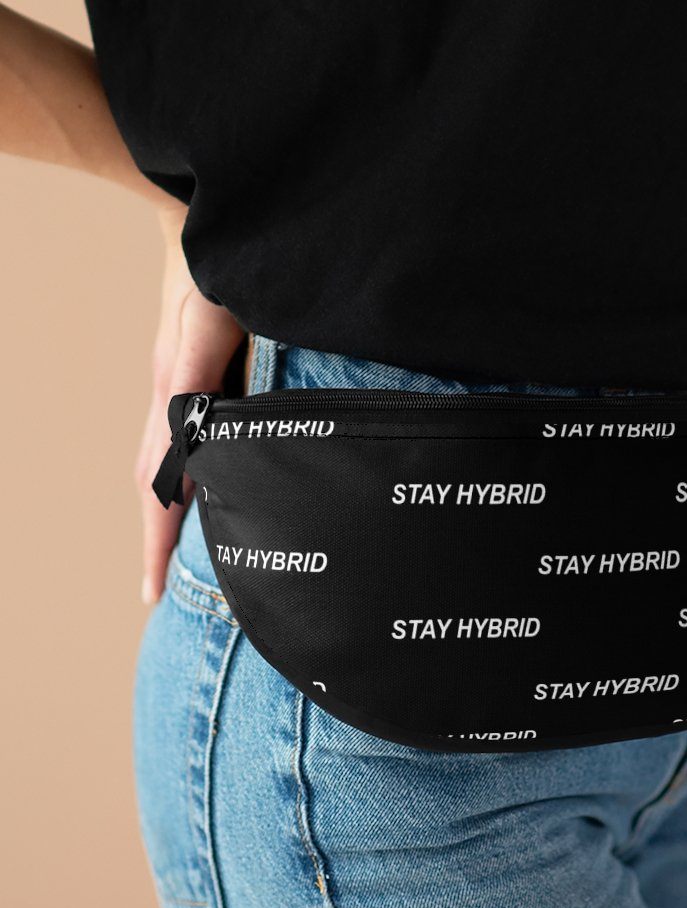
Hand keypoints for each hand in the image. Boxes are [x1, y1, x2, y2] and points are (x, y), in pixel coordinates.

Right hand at [136, 205, 244, 603]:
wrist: (196, 215)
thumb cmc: (212, 264)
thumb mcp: (210, 320)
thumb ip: (200, 378)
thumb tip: (194, 443)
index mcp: (176, 394)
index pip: (160, 484)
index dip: (158, 539)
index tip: (152, 591)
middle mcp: (171, 396)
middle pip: (153, 484)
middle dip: (155, 540)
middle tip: (157, 592)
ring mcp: (177, 385)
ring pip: (161, 464)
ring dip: (164, 513)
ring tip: (172, 556)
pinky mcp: (191, 374)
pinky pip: (178, 438)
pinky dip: (178, 476)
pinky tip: (201, 489)